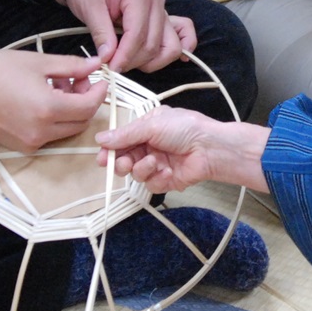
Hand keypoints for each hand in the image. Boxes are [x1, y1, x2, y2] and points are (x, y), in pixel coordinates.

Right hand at [0, 49, 106, 152]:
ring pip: (66, 129)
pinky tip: (41, 99)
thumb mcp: (36, 62)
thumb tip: (95, 66)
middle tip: (75, 78)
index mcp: (48, 109)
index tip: (99, 78)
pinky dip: (54, 119)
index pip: (89, 106)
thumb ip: (70, 66)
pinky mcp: (21, 147)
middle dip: (85, 100)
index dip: (99, 91)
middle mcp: (42, 132)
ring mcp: (31, 143)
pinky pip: (49, 135)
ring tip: (54, 86)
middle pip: (82, 121)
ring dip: (70, 110)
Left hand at [57, 0, 195, 73]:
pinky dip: (180, 49)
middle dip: (135, 61)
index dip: (125, 56)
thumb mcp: (88, 7)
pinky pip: (181, 34)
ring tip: (130, 63)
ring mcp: (162, 9)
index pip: (138, 35)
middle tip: (114, 67)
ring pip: (171, 45)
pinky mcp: (162, 16)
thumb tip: (108, 59)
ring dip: (153, 61)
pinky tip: (164, 59)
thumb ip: (101, 34)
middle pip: (155, 44)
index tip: (110, 68)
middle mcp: (157, 2)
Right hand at [94, 107, 271, 192]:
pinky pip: (150, 185)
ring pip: (135, 174)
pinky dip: (157, 178)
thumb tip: (100, 139)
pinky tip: (168, 170)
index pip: (121, 141)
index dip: (110, 150)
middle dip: (121, 163)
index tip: (102, 158)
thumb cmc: (186, 128)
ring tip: (154, 162)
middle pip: (124, 160)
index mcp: (146, 129)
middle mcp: (149, 146)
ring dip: (142, 169)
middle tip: (124, 163)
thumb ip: (125, 135)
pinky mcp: (165, 180)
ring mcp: (157, 164)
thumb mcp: (152, 125)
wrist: (211, 148)